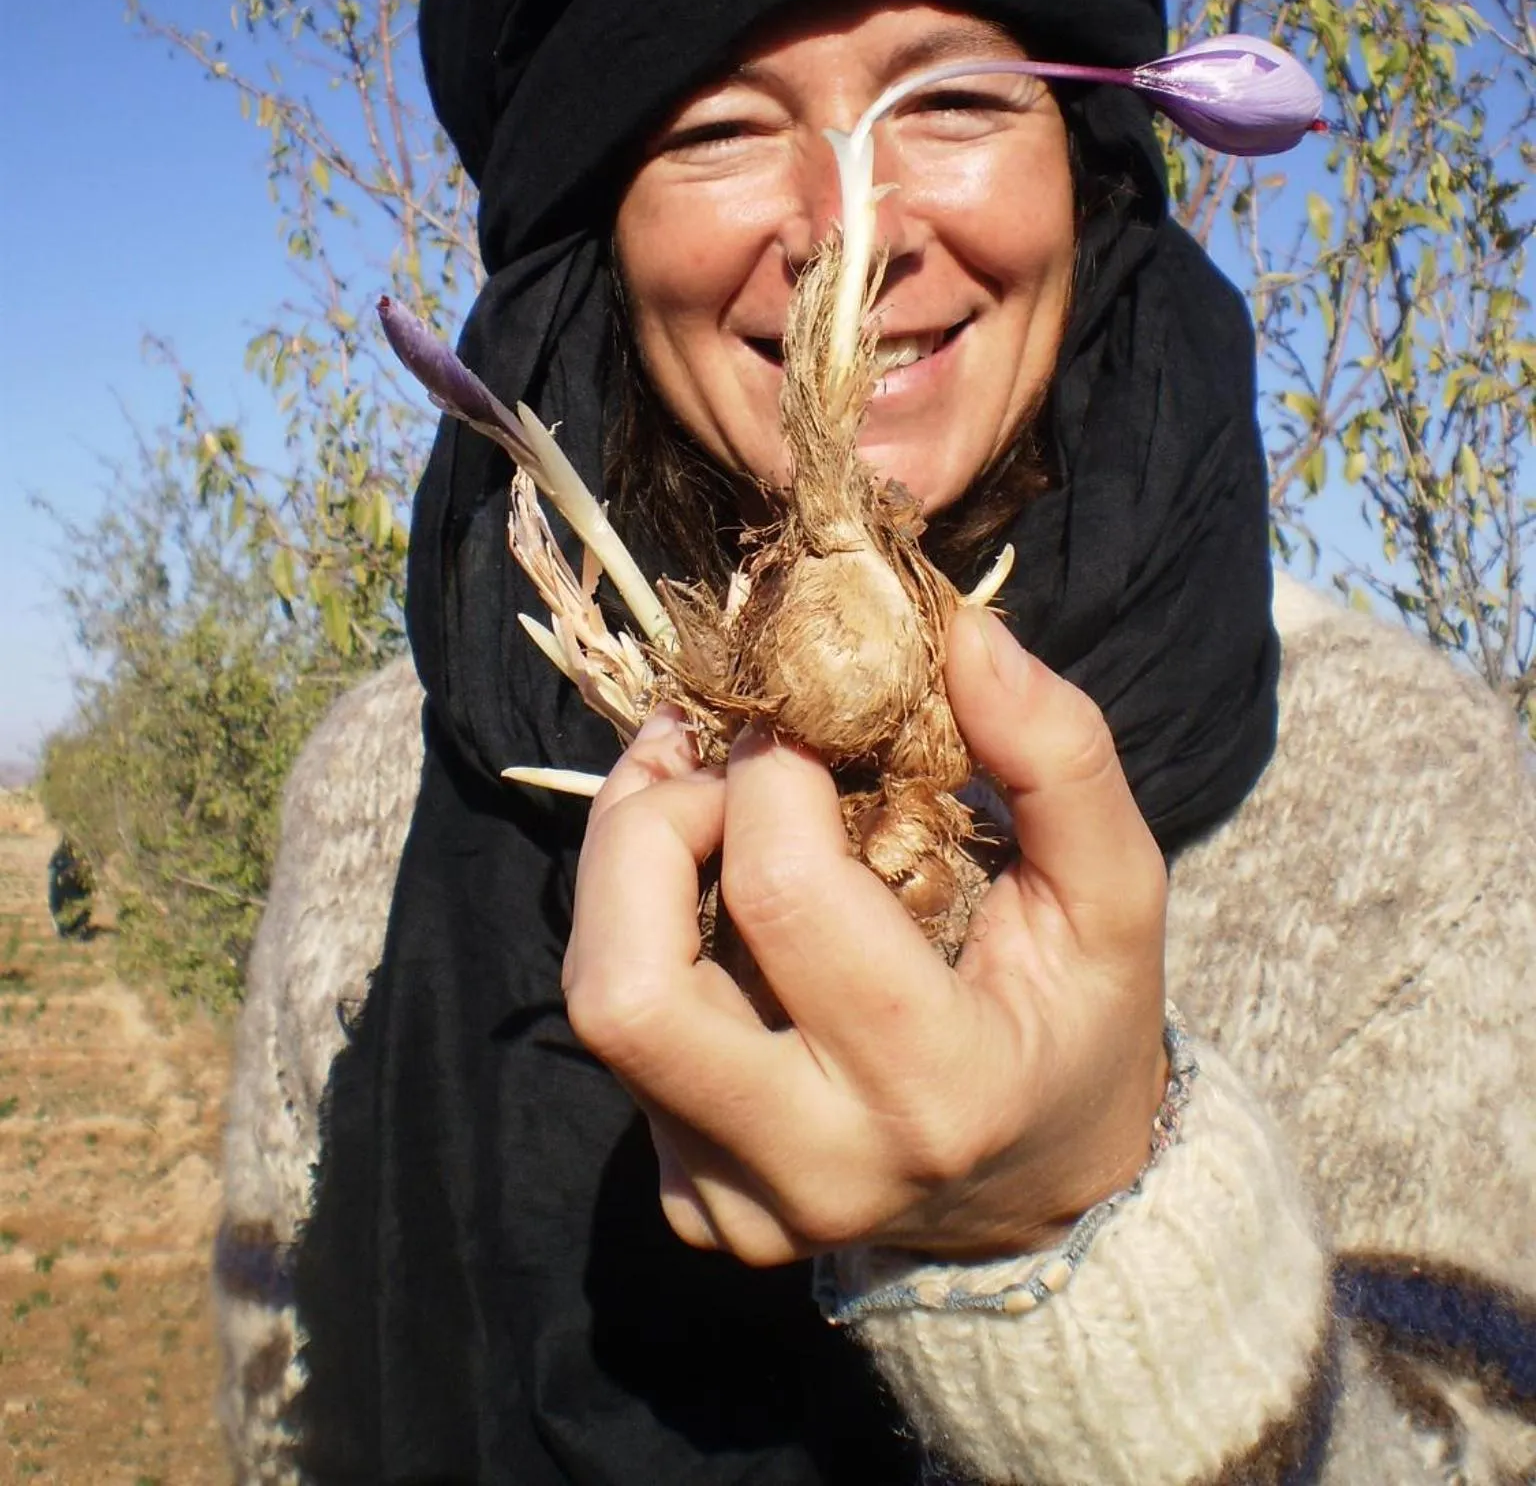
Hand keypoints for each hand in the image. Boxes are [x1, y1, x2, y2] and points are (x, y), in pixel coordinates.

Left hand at [562, 607, 1168, 1265]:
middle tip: (704, 761)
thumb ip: (1058, 754)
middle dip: (643, 830)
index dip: (766, 768)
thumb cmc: (1080, 1021)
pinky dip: (642, 941)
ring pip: (598, 1006)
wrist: (1048, 1195)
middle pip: (625, 990)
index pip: (782, 894)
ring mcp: (740, 1203)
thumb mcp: (1116, 893)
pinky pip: (621, 1045)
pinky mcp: (693, 1203)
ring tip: (693, 798)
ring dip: (624, 872)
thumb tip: (962, 632)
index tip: (799, 719)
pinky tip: (713, 906)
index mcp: (938, 1088)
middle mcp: (820, 1166)